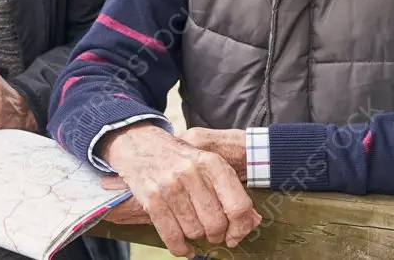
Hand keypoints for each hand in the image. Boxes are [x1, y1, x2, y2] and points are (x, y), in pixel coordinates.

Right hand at [98, 123, 261, 257]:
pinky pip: (172, 237)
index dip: (240, 227)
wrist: (140, 145)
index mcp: (212, 163)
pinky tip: (184, 247)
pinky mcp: (152, 199)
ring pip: (194, 232)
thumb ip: (232, 190)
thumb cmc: (181, 159)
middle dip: (217, 235)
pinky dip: (181, 248)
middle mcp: (192, 173)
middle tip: (212, 232)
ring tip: (193, 227)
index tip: (235, 234)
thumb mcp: (209, 163)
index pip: (238, 206)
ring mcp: (170, 186)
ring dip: (196, 237)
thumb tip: (253, 220)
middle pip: (216, 223)